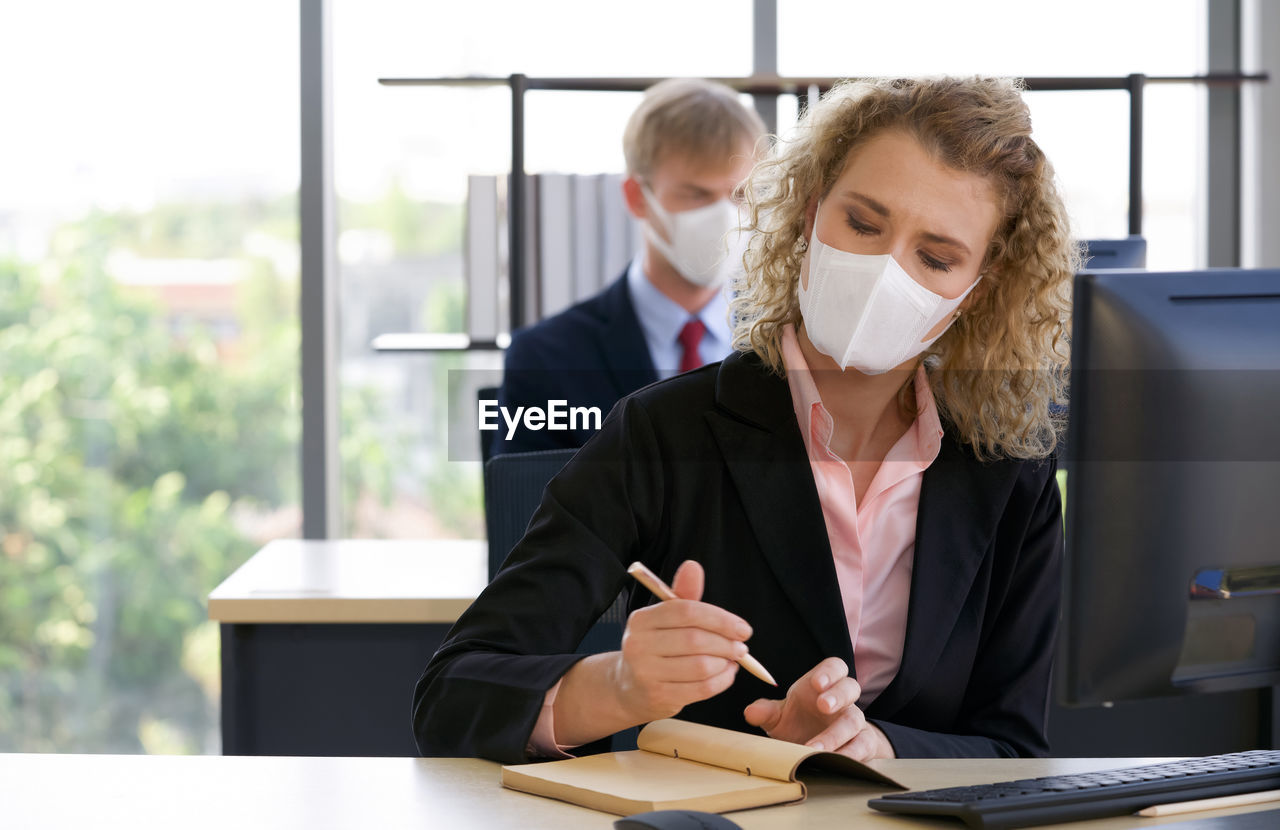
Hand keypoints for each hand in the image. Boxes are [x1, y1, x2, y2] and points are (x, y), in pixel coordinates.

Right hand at [609, 560, 750, 722]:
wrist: (630, 687)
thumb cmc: (656, 648)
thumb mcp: (666, 619)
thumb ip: (684, 596)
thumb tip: (693, 567)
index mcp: (641, 619)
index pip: (686, 612)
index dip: (720, 619)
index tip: (742, 628)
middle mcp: (638, 645)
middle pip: (695, 640)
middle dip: (726, 643)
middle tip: (742, 646)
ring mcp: (646, 673)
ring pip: (701, 666)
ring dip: (726, 663)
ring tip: (734, 659)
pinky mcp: (658, 697)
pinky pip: (701, 688)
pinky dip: (722, 681)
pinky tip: (727, 674)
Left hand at [743, 657, 894, 760]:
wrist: (821, 747)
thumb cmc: (800, 724)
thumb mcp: (780, 717)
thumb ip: (766, 712)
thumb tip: (750, 712)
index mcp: (823, 686)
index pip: (834, 667)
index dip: (829, 672)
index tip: (816, 683)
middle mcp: (843, 701)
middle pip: (850, 687)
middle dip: (838, 695)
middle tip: (823, 705)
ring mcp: (854, 721)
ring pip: (855, 720)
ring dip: (838, 733)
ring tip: (818, 747)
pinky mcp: (863, 743)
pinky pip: (863, 746)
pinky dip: (851, 754)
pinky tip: (836, 761)